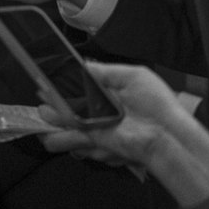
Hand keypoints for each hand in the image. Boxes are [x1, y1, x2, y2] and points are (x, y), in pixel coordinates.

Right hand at [40, 62, 208, 204]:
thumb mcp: (133, 75)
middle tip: (40, 112)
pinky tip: (57, 140)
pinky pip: (79, 140)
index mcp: (115, 93)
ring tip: (44, 132)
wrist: (168, 136)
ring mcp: (103, 129)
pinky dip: (70, 140)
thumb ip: (105, 71)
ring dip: (58, 130)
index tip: (48, 87)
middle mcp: (107, 112)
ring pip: (73, 129)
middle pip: (76, 111)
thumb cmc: (159, 105)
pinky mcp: (100, 142)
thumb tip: (85, 66)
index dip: (67, 89)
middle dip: (56, 112)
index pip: (85, 89)